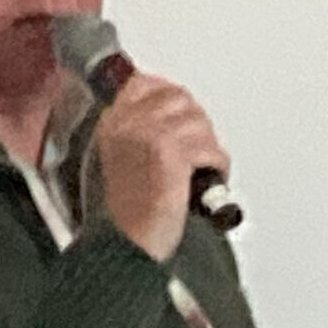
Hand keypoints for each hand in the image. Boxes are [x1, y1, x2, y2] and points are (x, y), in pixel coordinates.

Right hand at [90, 74, 229, 261]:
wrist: (126, 244)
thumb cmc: (126, 216)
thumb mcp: (121, 163)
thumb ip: (139, 135)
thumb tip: (173, 119)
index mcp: (112, 123)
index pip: (144, 83)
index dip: (169, 93)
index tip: (182, 109)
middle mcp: (128, 123)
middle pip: (179, 98)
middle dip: (195, 123)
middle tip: (198, 150)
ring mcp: (149, 134)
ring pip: (199, 122)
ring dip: (207, 149)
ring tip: (199, 171)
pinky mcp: (172, 152)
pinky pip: (210, 149)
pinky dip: (216, 168)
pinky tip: (203, 183)